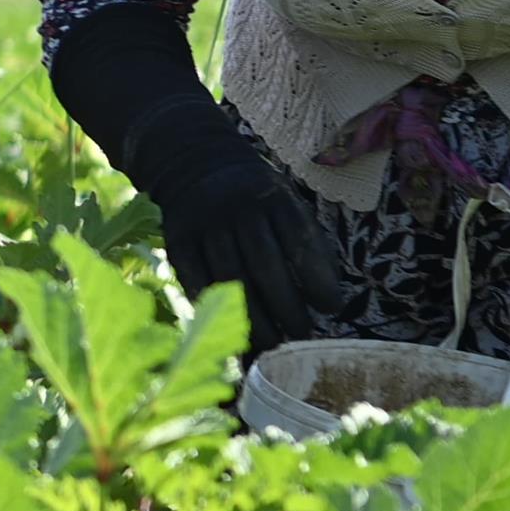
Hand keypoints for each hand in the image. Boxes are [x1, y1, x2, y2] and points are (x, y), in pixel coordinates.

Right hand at [153, 154, 350, 347]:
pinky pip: (196, 281)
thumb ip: (309, 245)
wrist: (197, 166)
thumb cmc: (258, 200)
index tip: (331, 308)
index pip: (300, 241)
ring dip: (254, 318)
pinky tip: (233, 330)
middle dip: (287, 307)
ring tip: (273, 345)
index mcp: (275, 198)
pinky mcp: (178, 240)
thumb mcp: (289, 205)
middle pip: (265, 265)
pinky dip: (216, 310)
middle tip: (302, 336)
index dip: (317, 278)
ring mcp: (205, 225)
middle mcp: (239, 209)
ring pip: (231, 279)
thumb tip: (330, 302)